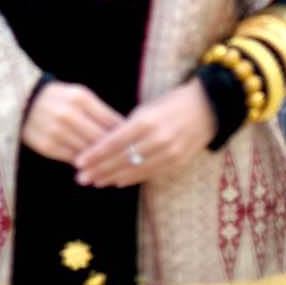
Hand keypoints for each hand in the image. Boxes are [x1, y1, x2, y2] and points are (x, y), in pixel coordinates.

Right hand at [21, 82, 123, 164]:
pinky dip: (85, 164)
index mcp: (80, 98)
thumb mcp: (79, 95)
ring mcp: (57, 131)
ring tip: (115, 167)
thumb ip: (100, 111)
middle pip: (101, 139)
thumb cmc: (59, 98)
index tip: (136, 143)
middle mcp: (69, 114)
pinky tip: (94, 168)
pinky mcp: (47, 146)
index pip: (110, 120)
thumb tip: (124, 130)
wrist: (22, 102)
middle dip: (117, 151)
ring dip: (102, 161)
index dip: (126, 134)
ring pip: (88, 152)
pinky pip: (73, 158)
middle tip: (129, 160)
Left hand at [74, 78, 217, 187]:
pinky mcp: (177, 163)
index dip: (95, 154)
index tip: (79, 161)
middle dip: (99, 170)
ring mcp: (169, 153)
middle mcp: (157, 139)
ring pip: (134, 170)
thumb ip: (128, 126)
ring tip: (95, 181)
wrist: (206, 109)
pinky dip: (132, 178)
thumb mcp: (147, 108)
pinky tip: (118, 181)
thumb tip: (105, 143)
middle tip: (81, 177)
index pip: (114, 142)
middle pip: (121, 160)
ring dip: (112, 177)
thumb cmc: (171, 103)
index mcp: (146, 121)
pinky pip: (150, 174)